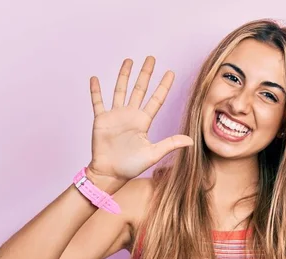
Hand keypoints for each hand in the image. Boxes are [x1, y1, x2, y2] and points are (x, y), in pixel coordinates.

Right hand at [87, 56, 193, 183]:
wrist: (110, 173)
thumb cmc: (131, 166)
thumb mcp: (153, 154)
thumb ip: (170, 144)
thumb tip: (191, 141)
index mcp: (143, 122)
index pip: (156, 99)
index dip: (163, 86)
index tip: (171, 72)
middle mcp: (131, 115)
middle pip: (140, 89)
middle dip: (145, 74)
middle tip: (151, 58)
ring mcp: (116, 116)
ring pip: (120, 90)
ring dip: (124, 76)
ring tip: (129, 61)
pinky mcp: (101, 119)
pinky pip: (98, 102)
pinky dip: (96, 90)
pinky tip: (94, 78)